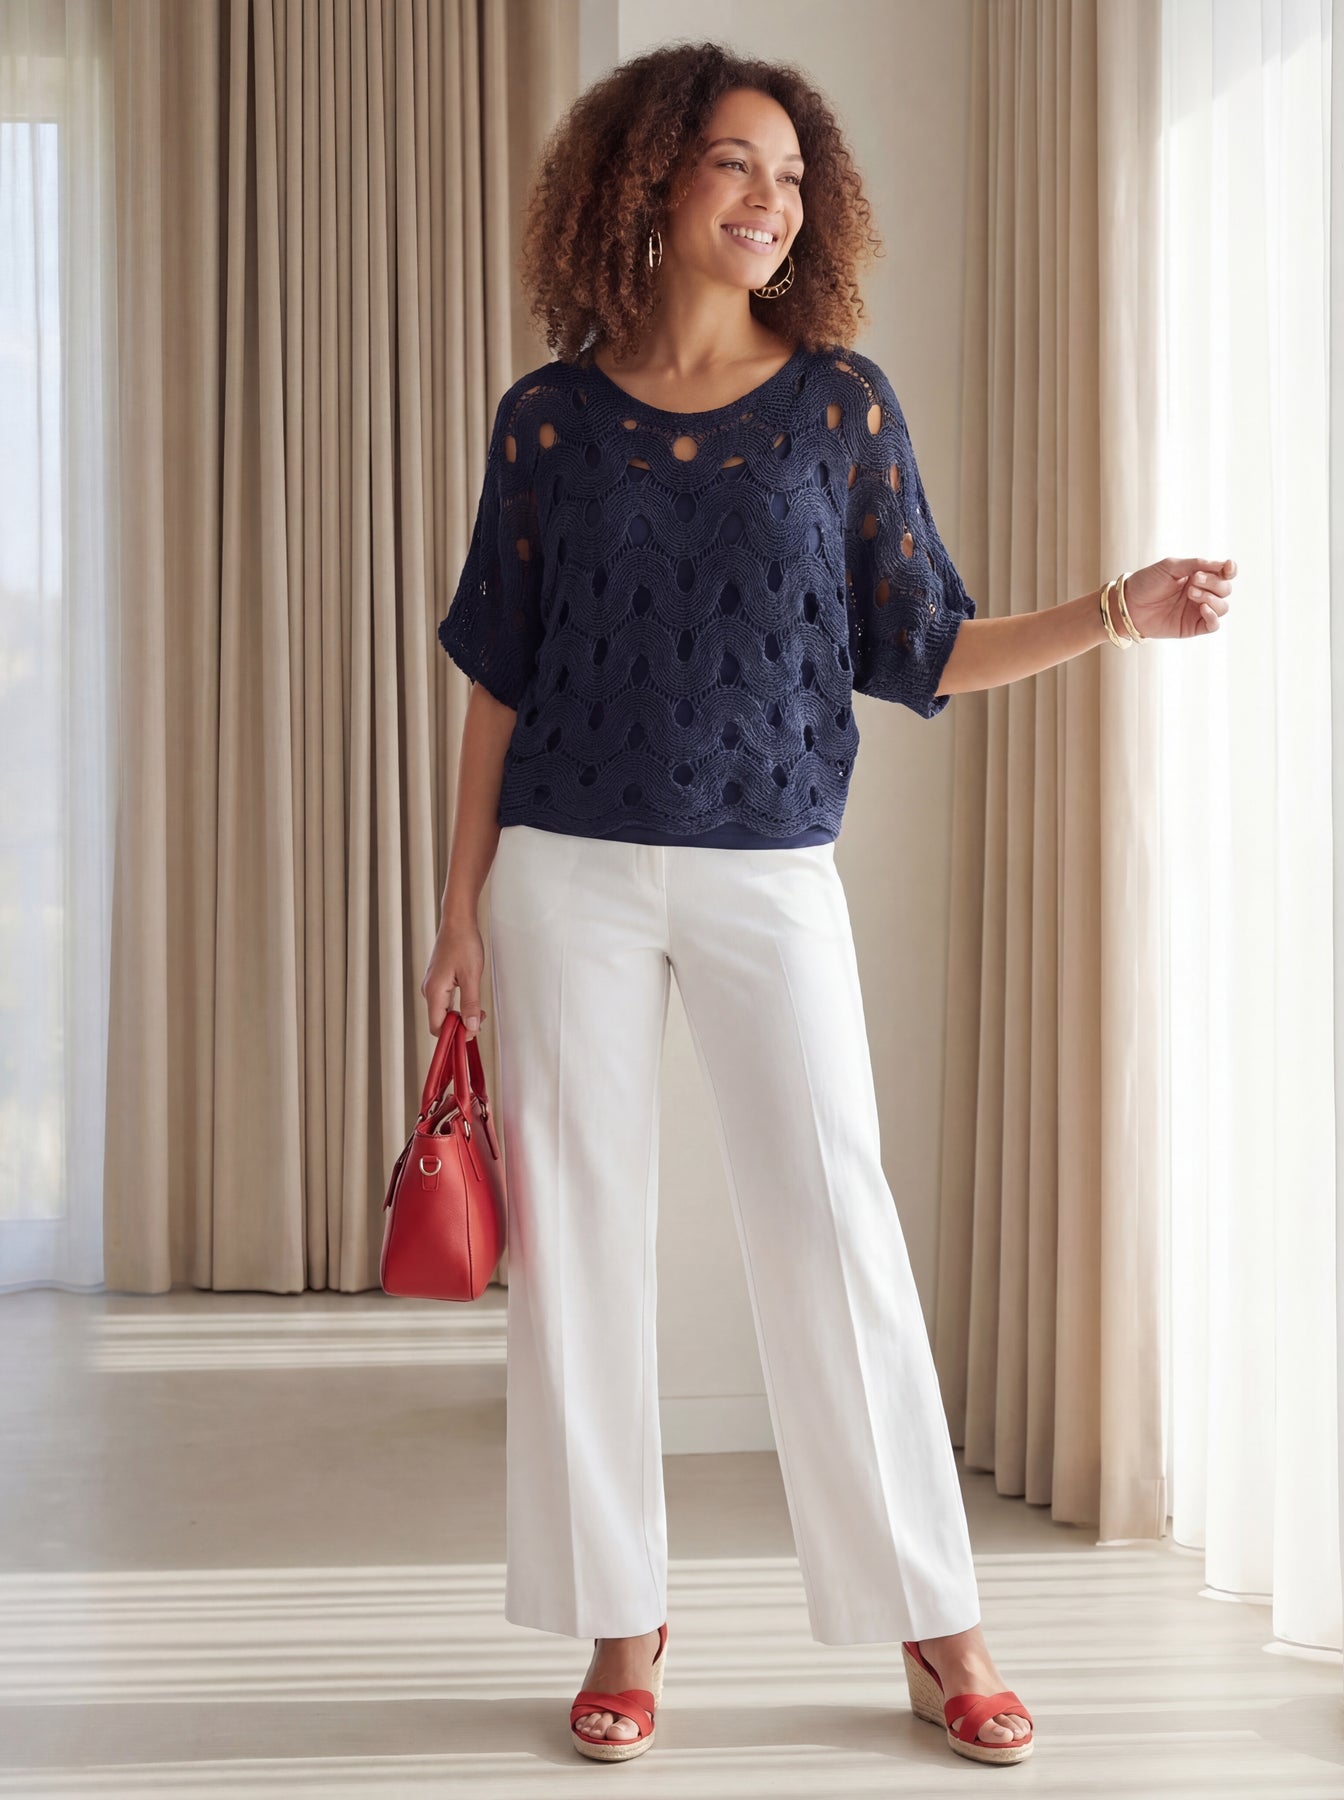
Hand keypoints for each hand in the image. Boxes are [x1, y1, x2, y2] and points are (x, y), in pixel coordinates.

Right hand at [422, 916, 487, 1039]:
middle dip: (460, 1026)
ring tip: (479, 1011)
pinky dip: (458, 1007)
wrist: (458, 921)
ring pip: (444, 1012)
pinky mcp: (438, 981)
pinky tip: (472, 1002)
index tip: (472, 1032)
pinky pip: (446, 1002)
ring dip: (461, 1016)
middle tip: (480, 1019)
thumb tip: (471, 1027)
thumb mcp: (471, 976)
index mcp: (434, 992)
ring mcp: (433, 986)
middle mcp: (429, 991)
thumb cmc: (463, 943)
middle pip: (440, 1021)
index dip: (454, 1035)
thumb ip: (470, 1004)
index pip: (437, 1027)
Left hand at [1114, 557, 1235, 639]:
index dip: (1230, 570)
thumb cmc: (1147, 582)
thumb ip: (1197, 564)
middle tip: (1193, 581)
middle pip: (1225, 589)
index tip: (1227, 568)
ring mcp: (1198, 611)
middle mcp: (1202, 593)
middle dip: (1213, 583)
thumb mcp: (1172, 566)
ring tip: (1190, 593)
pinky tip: (1202, 608)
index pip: (1224, 573)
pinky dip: (1213, 616)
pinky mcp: (1192, 627)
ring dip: (1211, 598)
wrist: (1128, 604)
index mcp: (1199, 576)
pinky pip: (1214, 625)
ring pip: (1223, 606)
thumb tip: (1225, 564)